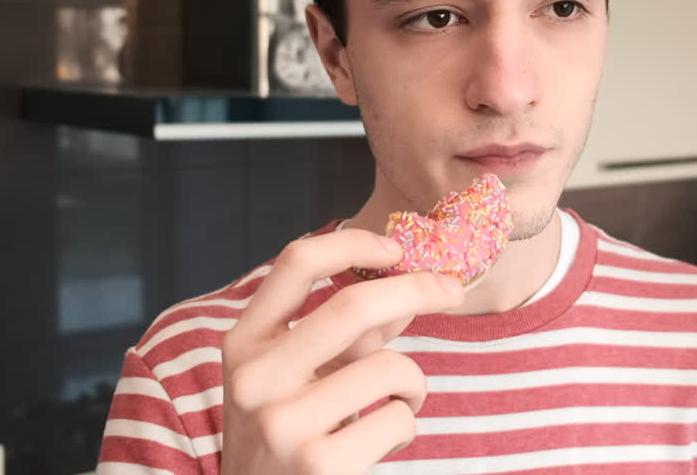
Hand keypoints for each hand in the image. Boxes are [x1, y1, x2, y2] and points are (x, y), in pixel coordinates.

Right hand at [220, 228, 464, 474]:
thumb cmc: (286, 436)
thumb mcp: (293, 378)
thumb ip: (342, 334)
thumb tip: (409, 285)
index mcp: (244, 345)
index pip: (295, 264)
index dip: (352, 243)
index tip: (395, 248)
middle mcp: (255, 380)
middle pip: (354, 306)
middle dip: (418, 289)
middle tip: (452, 290)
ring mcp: (283, 424)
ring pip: (389, 368)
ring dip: (414, 382)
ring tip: (400, 402)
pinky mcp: (320, 466)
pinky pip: (398, 419)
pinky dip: (406, 425)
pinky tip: (382, 441)